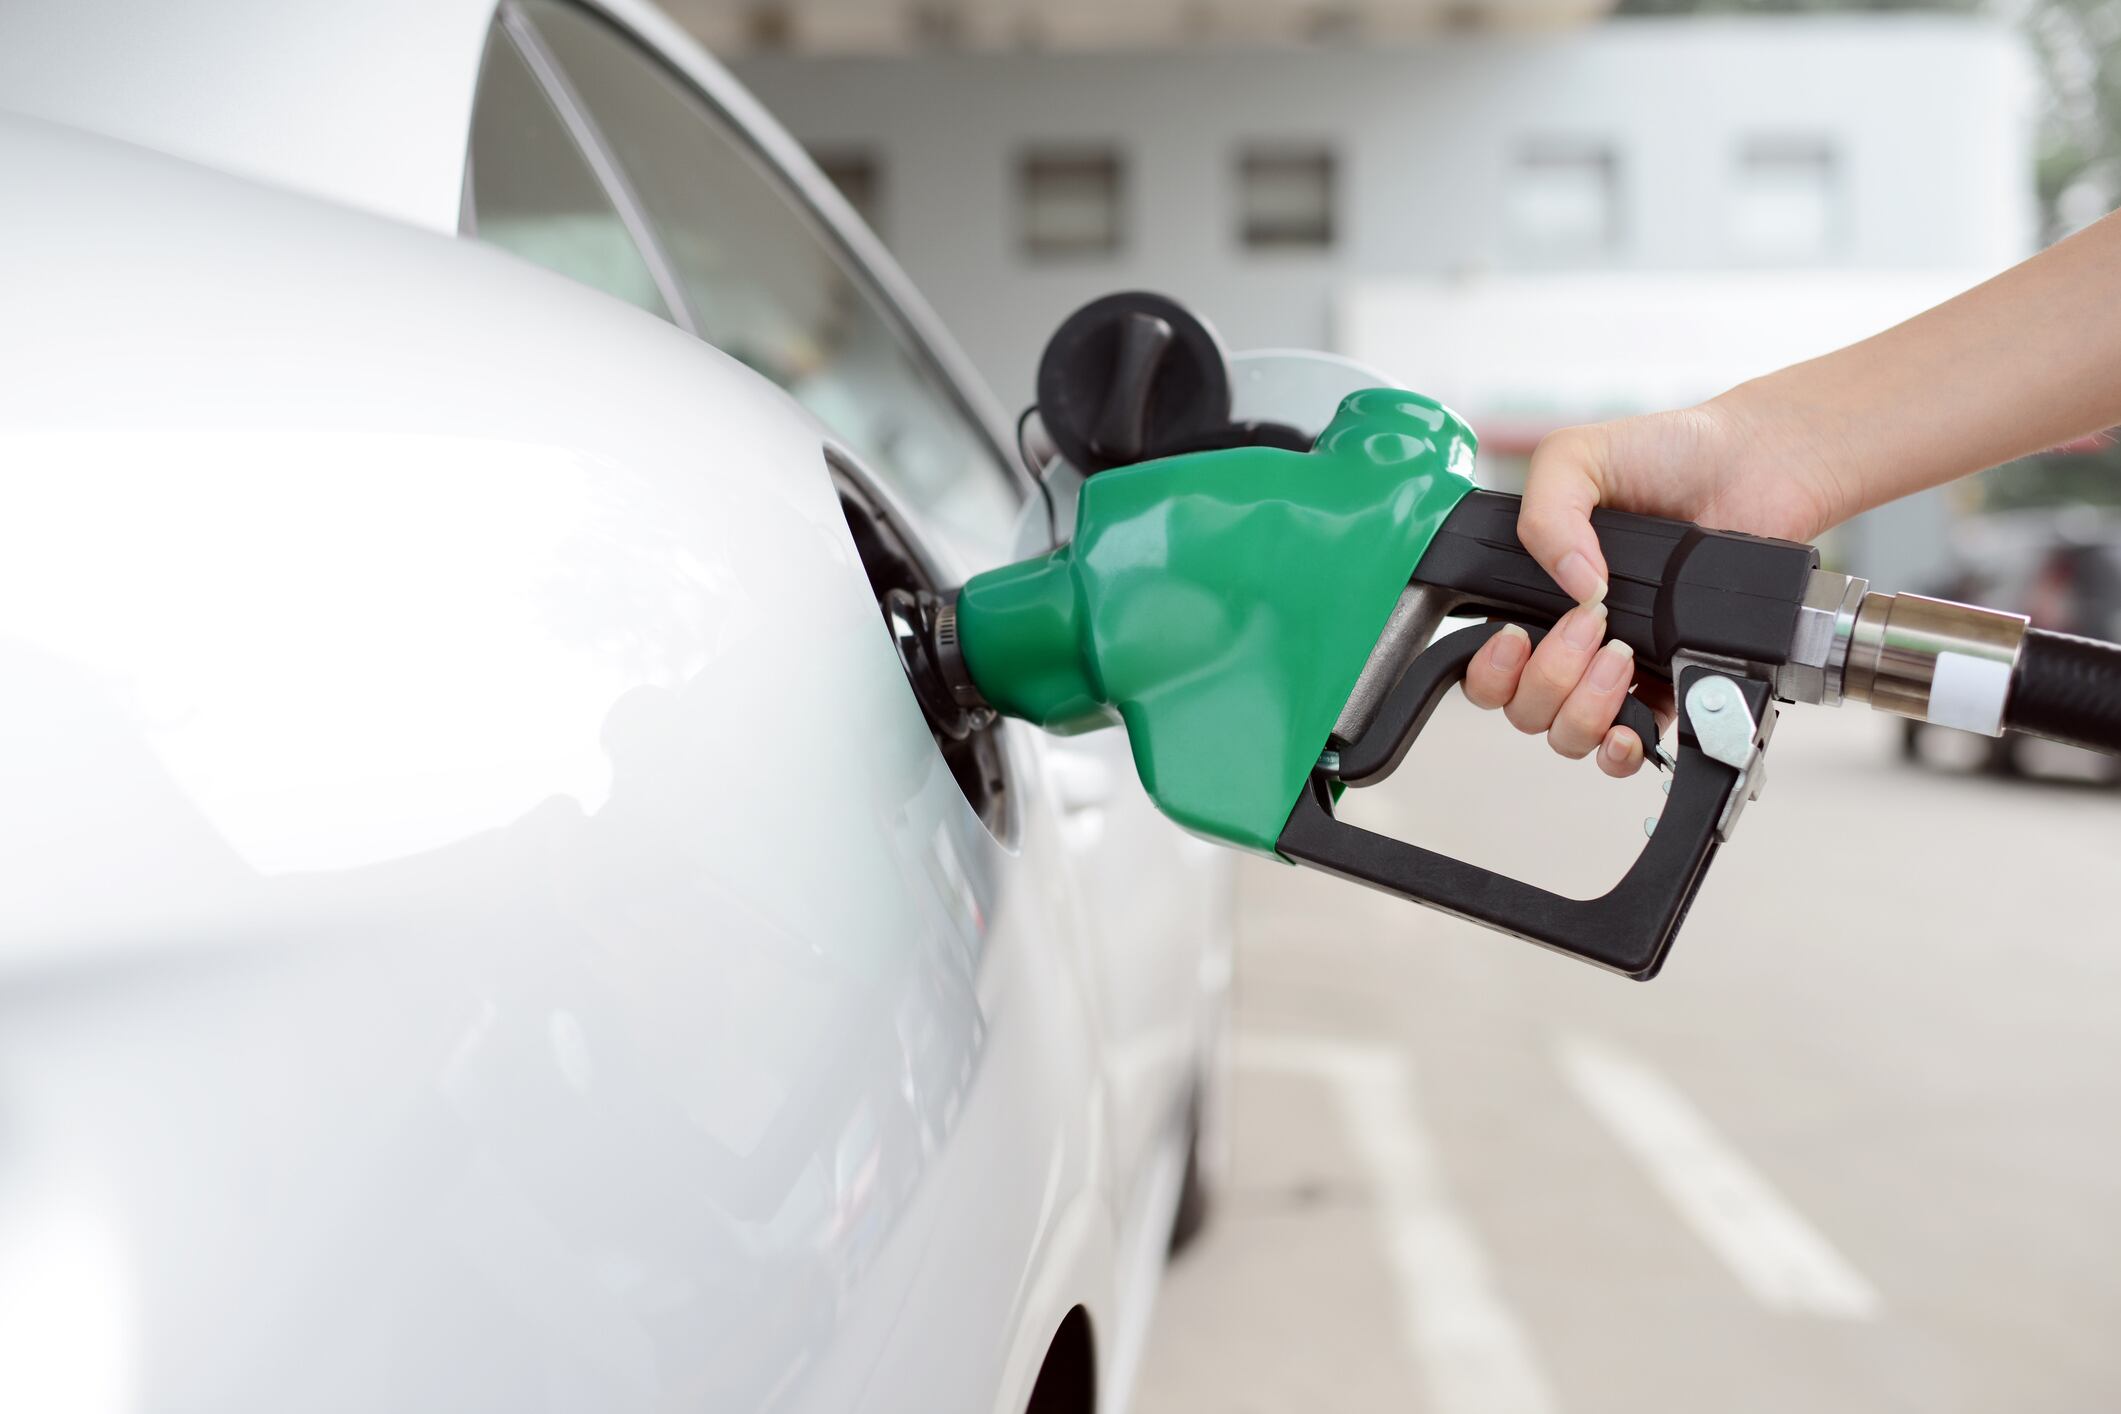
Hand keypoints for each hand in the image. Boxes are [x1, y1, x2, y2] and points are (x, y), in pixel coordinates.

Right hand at [1463, 393, 1850, 776]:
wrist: (1756, 462)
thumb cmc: (1670, 452)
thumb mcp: (1575, 454)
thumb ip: (1545, 512)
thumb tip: (1569, 587)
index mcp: (1537, 595)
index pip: (1487, 668)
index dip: (1490, 671)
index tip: (1517, 636)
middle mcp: (1573, 641)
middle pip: (1524, 710)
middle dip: (1549, 678)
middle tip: (1590, 626)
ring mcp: (1622, 669)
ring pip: (1570, 735)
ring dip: (1585, 709)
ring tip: (1621, 656)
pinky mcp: (1675, 683)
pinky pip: (1635, 747)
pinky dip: (1626, 749)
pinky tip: (1633, 724)